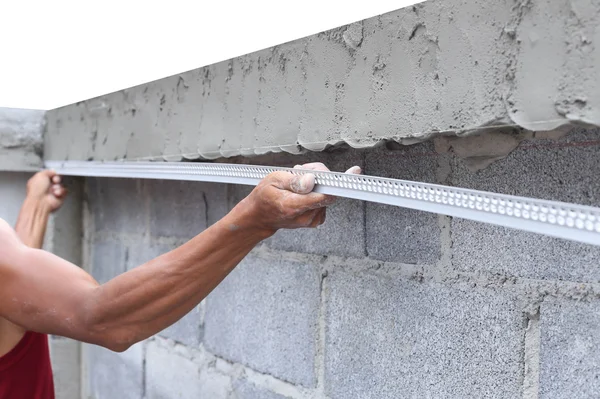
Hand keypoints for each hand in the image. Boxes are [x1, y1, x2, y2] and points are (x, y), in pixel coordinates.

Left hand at [26, 170, 67, 212]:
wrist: (41, 203)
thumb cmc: (36, 191)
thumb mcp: (40, 175)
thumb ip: (48, 171)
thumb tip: (53, 171)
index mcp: (40, 181)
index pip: (49, 174)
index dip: (52, 173)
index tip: (53, 173)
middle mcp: (46, 186)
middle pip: (56, 179)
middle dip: (57, 179)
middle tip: (54, 181)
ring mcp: (52, 192)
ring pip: (61, 184)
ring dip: (58, 186)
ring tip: (53, 190)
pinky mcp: (59, 196)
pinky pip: (65, 190)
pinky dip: (61, 192)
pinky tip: (56, 194)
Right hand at [238, 162, 360, 234]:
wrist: (260, 216)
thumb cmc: (264, 197)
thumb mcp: (272, 180)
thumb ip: (293, 180)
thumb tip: (312, 180)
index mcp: (293, 206)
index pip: (322, 196)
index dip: (339, 183)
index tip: (353, 173)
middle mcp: (305, 216)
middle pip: (326, 191)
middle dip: (318, 176)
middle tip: (301, 171)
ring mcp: (311, 219)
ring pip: (326, 194)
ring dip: (316, 184)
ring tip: (298, 182)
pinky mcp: (316, 219)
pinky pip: (324, 200)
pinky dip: (317, 193)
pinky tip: (304, 191)